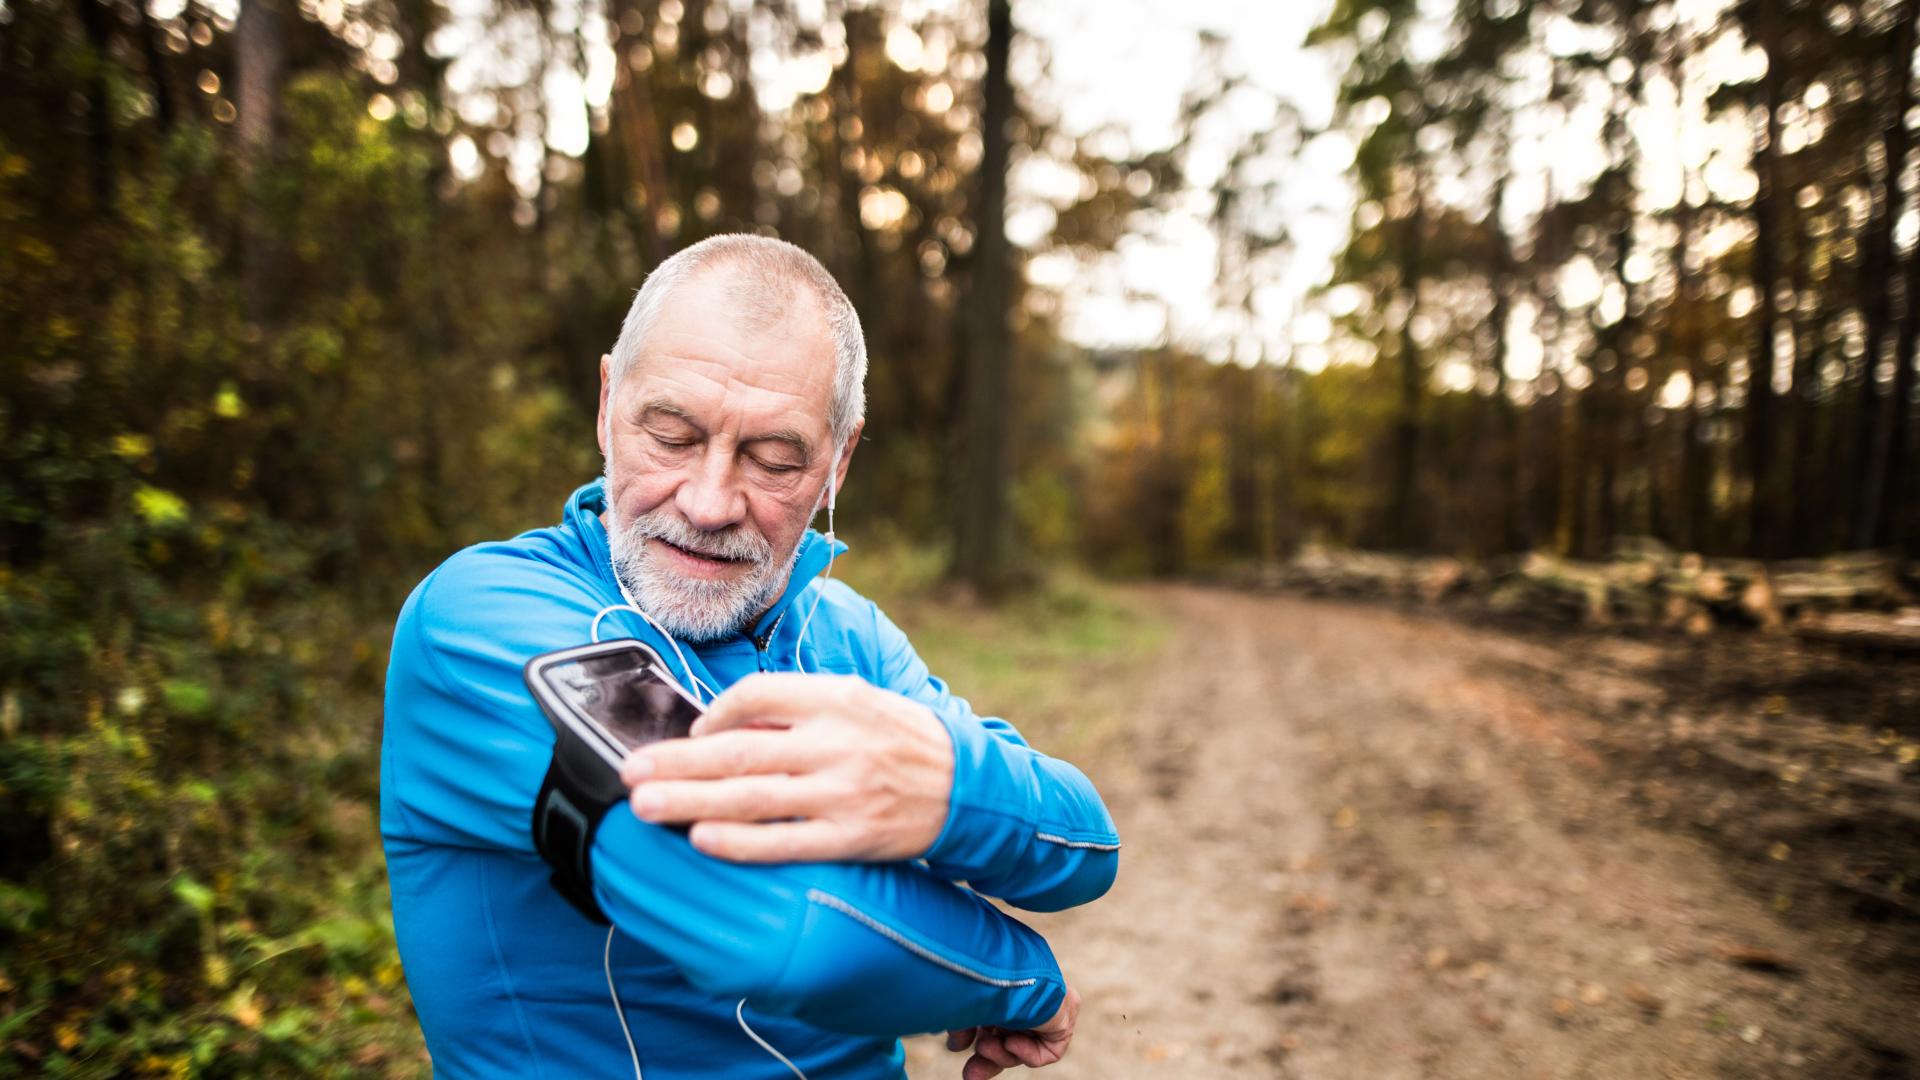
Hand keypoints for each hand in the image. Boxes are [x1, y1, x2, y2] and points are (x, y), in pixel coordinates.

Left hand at [618, 672, 954, 861]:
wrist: (964, 783)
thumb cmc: (896, 738)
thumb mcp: (854, 701)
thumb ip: (795, 708)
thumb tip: (723, 725)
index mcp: (835, 698)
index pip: (757, 695)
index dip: (713, 714)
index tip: (689, 733)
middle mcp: (836, 742)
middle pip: (740, 751)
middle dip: (678, 762)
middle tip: (630, 772)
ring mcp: (843, 791)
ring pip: (753, 797)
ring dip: (691, 801)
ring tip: (647, 806)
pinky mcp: (851, 835)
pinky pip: (785, 840)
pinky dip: (740, 841)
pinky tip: (702, 839)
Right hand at [945, 985, 1077, 1078]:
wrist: (1005, 972)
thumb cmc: (982, 980)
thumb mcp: (970, 1007)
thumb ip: (964, 1026)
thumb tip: (954, 1047)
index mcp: (1008, 988)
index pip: (996, 1021)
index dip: (978, 1042)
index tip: (957, 1050)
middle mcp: (1028, 998)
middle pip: (1010, 1039)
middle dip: (989, 1059)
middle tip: (970, 1076)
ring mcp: (1047, 1010)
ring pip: (1023, 1047)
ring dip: (1001, 1054)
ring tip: (984, 1046)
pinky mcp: (1062, 1022)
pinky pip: (1045, 1052)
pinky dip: (1025, 1053)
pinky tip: (1011, 1042)